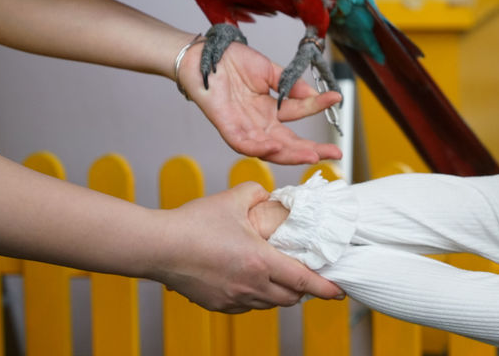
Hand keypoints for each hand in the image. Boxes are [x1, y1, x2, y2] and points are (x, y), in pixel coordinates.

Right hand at [151, 182, 343, 311]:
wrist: (160, 246)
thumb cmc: (193, 224)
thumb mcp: (231, 199)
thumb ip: (256, 193)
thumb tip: (268, 195)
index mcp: (259, 260)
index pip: (303, 281)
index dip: (324, 287)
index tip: (337, 290)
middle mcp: (250, 285)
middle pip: (290, 298)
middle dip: (302, 289)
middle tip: (304, 275)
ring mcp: (234, 299)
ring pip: (269, 304)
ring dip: (279, 292)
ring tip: (275, 275)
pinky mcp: (218, 305)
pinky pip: (247, 306)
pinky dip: (256, 296)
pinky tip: (247, 279)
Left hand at [178, 41, 341, 164]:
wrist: (205, 55)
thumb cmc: (231, 62)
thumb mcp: (268, 71)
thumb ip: (291, 84)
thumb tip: (315, 93)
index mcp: (270, 109)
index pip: (298, 114)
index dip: (317, 107)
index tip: (336, 98)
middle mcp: (259, 123)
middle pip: (289, 143)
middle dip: (312, 150)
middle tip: (335, 154)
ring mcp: (244, 128)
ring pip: (270, 149)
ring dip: (291, 154)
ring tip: (312, 155)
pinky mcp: (227, 128)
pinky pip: (244, 144)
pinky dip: (260, 147)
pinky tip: (276, 145)